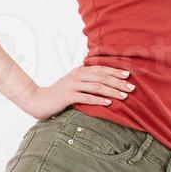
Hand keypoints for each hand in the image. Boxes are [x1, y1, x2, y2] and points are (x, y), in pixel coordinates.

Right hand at [19, 66, 133, 119]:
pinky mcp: (67, 96)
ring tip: (124, 96)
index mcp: (79, 71)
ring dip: (112, 91)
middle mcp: (77, 75)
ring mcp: (72, 85)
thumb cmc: (57, 94)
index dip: (115, 71)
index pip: (101, 69)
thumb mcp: (72, 83)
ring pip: (96, 86)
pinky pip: (86, 97)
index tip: (128, 75)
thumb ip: (84, 80)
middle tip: (131, 87)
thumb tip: (100, 80)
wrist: (38, 100)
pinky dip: (98, 100)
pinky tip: (108, 103)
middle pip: (101, 77)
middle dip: (118, 82)